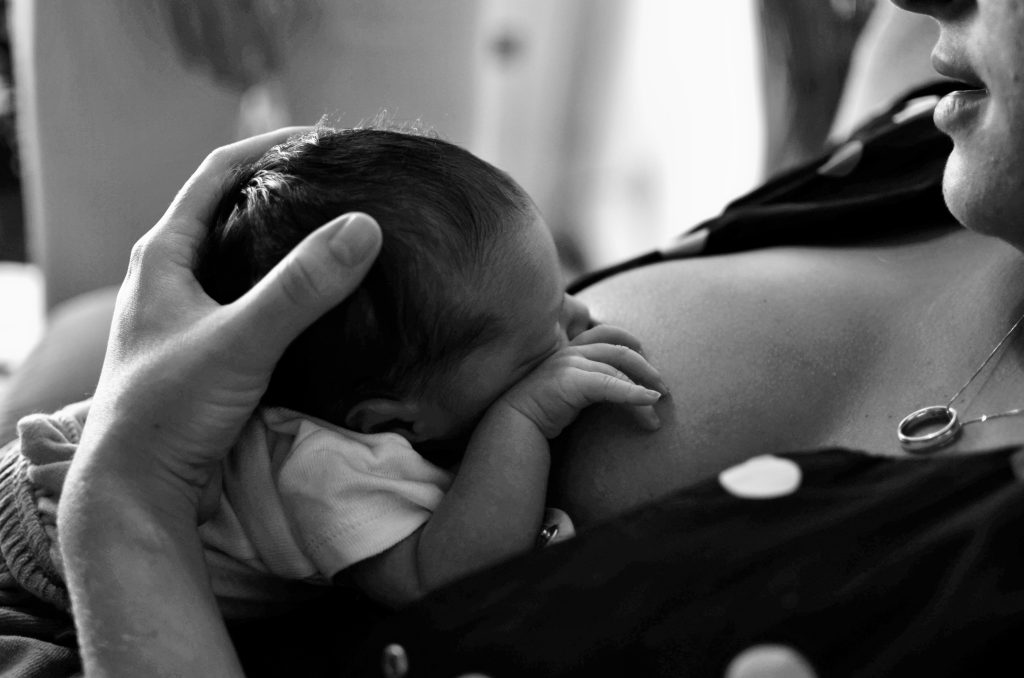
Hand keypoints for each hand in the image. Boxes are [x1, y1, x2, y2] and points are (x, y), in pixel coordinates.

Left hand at [74, 127, 382, 519]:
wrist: (135, 492)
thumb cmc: (170, 411)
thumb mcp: (240, 341)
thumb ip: (301, 288)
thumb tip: (365, 226)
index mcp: (163, 255)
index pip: (219, 172)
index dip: (272, 145)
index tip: (327, 139)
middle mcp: (169, 277)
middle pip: (231, 210)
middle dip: (284, 190)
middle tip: (342, 186)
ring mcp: (185, 315)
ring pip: (241, 258)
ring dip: (286, 241)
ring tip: (339, 234)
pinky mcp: (204, 350)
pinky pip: (250, 299)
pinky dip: (284, 287)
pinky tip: (320, 301)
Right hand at [497, 324, 666, 438]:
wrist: (515, 425)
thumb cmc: (541, 413)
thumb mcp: (567, 390)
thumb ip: (586, 381)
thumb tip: (614, 387)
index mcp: (569, 350)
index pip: (606, 333)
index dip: (630, 340)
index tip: (648, 358)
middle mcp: (570, 352)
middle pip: (619, 350)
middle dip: (646, 368)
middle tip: (664, 389)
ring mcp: (569, 364)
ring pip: (618, 370)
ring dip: (644, 389)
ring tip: (658, 410)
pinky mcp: (571, 381)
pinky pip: (611, 386)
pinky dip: (634, 394)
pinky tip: (649, 403)